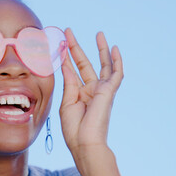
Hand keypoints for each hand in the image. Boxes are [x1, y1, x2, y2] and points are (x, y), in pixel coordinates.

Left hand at [60, 28, 123, 155]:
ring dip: (100, 50)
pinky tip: (114, 49)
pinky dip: (117, 61)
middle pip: (85, 63)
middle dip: (77, 47)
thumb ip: (68, 83)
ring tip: (99, 33)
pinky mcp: (109, 91)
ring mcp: (101, 90)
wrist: (85, 143)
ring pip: (103, 65)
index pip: (73, 71)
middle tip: (69, 32)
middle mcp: (91, 90)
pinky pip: (117, 74)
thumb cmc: (74, 129)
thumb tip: (66, 64)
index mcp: (79, 94)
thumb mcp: (67, 103)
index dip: (66, 58)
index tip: (59, 45)